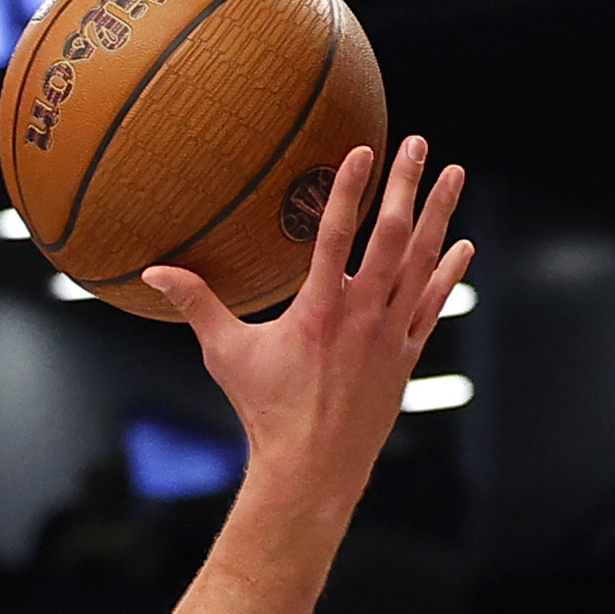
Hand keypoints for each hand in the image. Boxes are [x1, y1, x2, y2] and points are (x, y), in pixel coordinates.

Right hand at [141, 137, 471, 514]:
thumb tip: (152, 272)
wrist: (313, 469)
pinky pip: (433, 305)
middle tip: (418, 144)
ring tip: (453, 173)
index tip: (362, 151)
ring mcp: (390, 335)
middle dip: (406, 187)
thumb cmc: (265, 411)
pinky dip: (449, 273)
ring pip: (422, 263)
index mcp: (318, 311)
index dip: (348, 190)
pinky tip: (462, 244)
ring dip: (439, 215)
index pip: (335, 236)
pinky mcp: (406, 356)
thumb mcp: (226, 354)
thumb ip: (196, 304)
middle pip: (392, 238)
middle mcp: (361, 316)